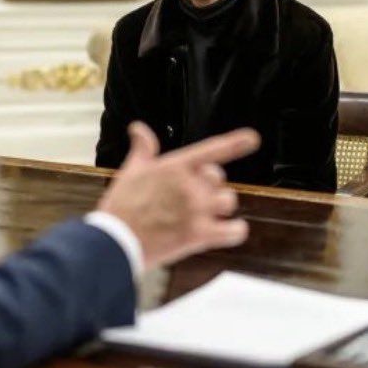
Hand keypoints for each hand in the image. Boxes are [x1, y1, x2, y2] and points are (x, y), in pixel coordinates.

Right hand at [98, 122, 259, 267]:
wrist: (115, 240)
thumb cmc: (121, 205)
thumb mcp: (131, 170)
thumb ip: (143, 148)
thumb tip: (138, 127)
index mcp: (174, 166)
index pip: (211, 150)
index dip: (235, 142)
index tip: (252, 138)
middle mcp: (189, 185)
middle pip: (220, 178)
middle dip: (211, 186)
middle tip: (194, 198)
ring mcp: (196, 210)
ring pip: (229, 202)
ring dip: (220, 208)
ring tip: (203, 216)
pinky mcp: (200, 235)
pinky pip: (236, 231)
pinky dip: (235, 231)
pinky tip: (226, 232)